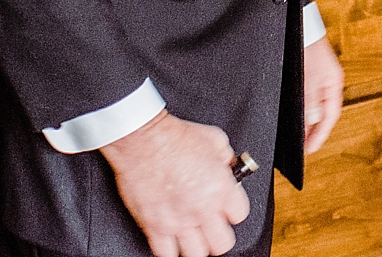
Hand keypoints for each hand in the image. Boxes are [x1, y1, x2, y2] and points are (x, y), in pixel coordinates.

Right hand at [99, 112, 249, 256]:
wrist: (142, 139)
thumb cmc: (173, 136)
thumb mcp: (213, 138)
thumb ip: (225, 157)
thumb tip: (229, 164)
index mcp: (220, 188)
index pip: (239, 215)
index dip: (233, 210)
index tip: (226, 207)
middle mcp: (202, 209)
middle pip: (222, 244)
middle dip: (219, 236)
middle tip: (212, 226)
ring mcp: (177, 221)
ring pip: (196, 254)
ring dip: (196, 245)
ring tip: (192, 235)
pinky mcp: (154, 226)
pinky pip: (165, 254)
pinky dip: (169, 250)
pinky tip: (170, 239)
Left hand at [302, 34, 344, 153]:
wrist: (300, 25)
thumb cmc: (307, 46)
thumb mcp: (308, 77)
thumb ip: (310, 100)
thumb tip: (311, 121)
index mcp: (334, 83)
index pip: (330, 116)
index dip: (321, 134)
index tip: (310, 149)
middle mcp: (330, 83)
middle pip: (324, 113)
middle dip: (314, 131)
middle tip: (303, 147)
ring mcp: (321, 79)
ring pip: (316, 107)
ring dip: (308, 121)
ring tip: (298, 136)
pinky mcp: (311, 75)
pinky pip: (309, 98)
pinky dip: (304, 109)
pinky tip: (296, 116)